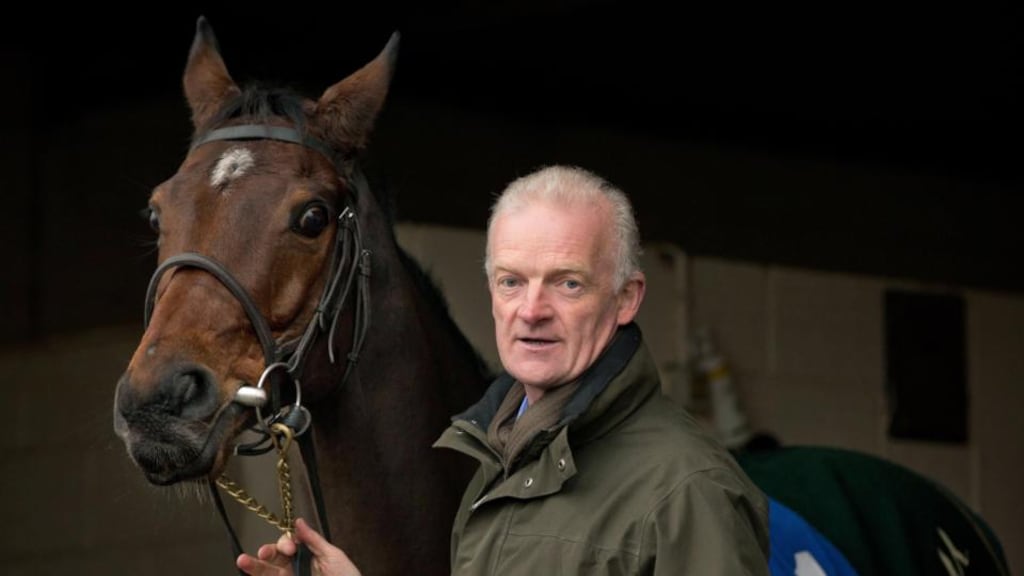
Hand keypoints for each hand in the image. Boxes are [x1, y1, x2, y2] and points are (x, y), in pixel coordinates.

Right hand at [237, 518, 361, 575]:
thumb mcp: (332, 555)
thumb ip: (313, 540)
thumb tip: (298, 521)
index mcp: (305, 556)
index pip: (287, 545)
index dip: (285, 543)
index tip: (291, 548)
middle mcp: (293, 569)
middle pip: (273, 558)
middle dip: (266, 553)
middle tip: (263, 553)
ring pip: (267, 573)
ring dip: (254, 567)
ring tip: (243, 561)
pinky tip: (251, 573)